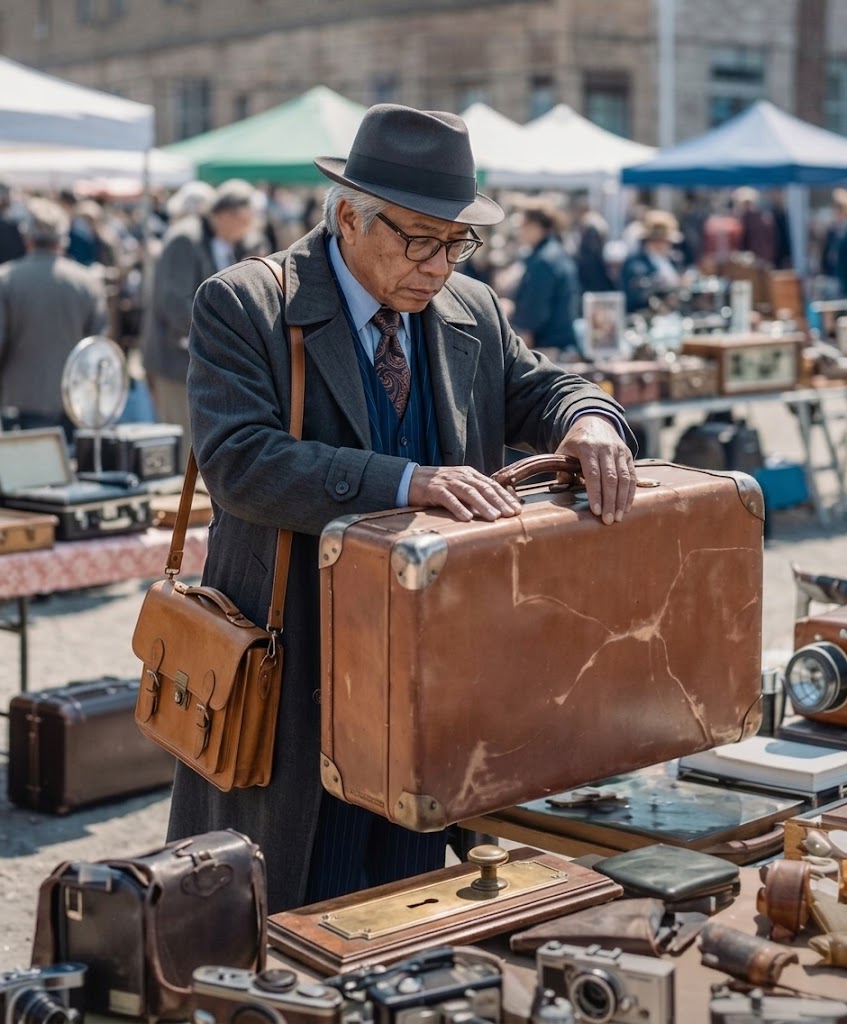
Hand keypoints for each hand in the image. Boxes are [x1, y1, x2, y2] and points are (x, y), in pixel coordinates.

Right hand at [408, 465, 522, 522]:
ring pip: (469, 493)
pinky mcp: (434, 490)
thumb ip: (474, 494)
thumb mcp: (459, 486)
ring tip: (494, 518)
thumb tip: (494, 509)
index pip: (491, 485)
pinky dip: (459, 508)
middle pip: (484, 488)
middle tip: (511, 515)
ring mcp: (448, 482)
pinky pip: (448, 499)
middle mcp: (461, 476)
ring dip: (483, 506)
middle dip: (499, 502)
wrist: (410, 479)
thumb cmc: (437, 486)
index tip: (517, 509)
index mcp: (469, 474)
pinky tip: (467, 518)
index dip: (505, 497)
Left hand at [556, 415, 635, 524]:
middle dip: (610, 501)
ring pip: (624, 478)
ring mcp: (619, 451)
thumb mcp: (564, 451)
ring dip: (622, 500)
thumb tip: (562, 488)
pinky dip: (630, 493)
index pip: (593, 473)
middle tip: (608, 520)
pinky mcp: (628, 455)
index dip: (595, 493)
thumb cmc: (576, 442)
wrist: (594, 421)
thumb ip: (561, 469)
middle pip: (610, 478)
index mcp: (587, 447)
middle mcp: (605, 448)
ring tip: (618, 517)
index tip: (596, 511)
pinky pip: (632, 476)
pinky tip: (626, 507)